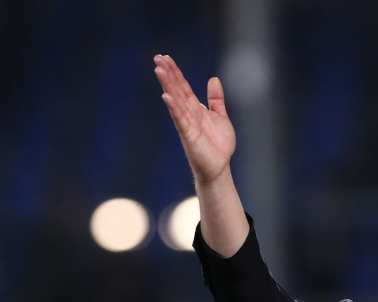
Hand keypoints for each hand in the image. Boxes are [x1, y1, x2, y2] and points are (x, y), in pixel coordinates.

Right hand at [154, 55, 235, 185]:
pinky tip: (166, 96)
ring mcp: (186, 124)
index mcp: (195, 108)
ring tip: (159, 69)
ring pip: (175, 101)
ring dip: (167, 85)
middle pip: (176, 90)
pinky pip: (180, 119)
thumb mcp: (221, 117)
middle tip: (157, 57)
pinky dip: (174, 108)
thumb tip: (213, 79)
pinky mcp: (188, 135)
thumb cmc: (219, 145)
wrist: (220, 167)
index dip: (175, 72)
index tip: (165, 57)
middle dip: (168, 74)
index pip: (182, 86)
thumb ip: (216, 100)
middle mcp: (188, 114)